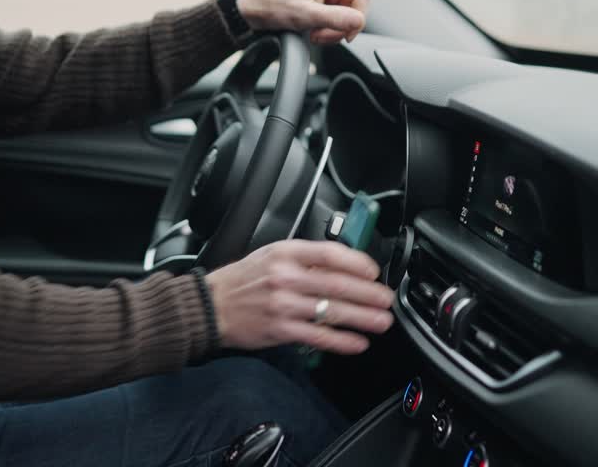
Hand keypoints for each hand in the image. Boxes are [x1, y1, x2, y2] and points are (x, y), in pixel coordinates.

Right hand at [204, 240, 395, 353]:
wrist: (210, 305)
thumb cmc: (242, 280)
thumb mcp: (270, 255)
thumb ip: (303, 258)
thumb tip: (341, 265)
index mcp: (285, 253)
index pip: (329, 254)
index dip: (356, 262)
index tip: (373, 271)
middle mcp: (285, 277)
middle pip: (337, 284)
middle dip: (368, 293)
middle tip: (387, 299)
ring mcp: (283, 304)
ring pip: (331, 311)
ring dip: (362, 317)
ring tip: (381, 321)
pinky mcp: (280, 329)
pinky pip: (317, 335)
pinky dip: (341, 340)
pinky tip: (357, 343)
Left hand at [237, 0, 369, 44]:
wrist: (255, 10)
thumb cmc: (274, 6)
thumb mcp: (306, 15)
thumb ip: (335, 18)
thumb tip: (358, 21)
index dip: (357, 19)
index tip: (345, 35)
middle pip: (355, 8)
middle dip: (342, 27)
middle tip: (322, 35)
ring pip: (347, 15)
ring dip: (333, 30)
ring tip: (314, 33)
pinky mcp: (324, 1)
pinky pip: (337, 18)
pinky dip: (328, 29)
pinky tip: (314, 30)